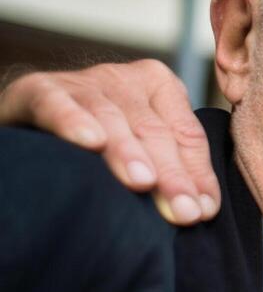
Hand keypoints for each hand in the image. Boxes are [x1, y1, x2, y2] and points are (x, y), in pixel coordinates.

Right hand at [0, 60, 219, 224]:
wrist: (31, 118)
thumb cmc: (97, 138)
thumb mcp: (140, 148)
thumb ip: (173, 169)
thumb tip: (202, 210)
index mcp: (160, 86)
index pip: (187, 135)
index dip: (197, 174)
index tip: (203, 212)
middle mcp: (124, 78)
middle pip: (155, 131)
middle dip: (171, 175)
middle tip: (183, 212)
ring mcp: (82, 81)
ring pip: (112, 119)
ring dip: (128, 153)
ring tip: (143, 183)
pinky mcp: (40, 88)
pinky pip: (59, 105)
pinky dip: (75, 122)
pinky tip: (91, 142)